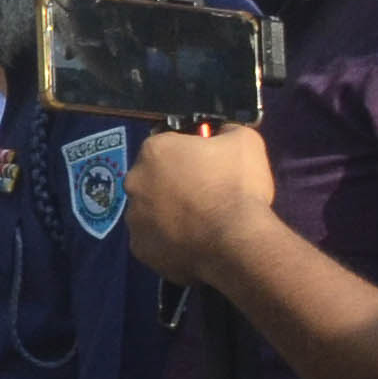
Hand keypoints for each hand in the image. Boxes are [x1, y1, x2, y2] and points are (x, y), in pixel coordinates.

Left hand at [125, 123, 276, 285]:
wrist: (234, 241)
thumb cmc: (237, 185)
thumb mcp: (244, 141)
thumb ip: (225, 131)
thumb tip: (221, 132)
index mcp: (154, 151)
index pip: (167, 143)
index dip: (188, 151)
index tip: (207, 162)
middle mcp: (134, 182)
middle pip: (153, 176)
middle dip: (174, 181)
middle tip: (204, 192)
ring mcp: (133, 218)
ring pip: (150, 209)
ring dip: (168, 210)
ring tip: (200, 220)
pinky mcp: (139, 248)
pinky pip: (153, 238)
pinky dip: (168, 238)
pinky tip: (192, 240)